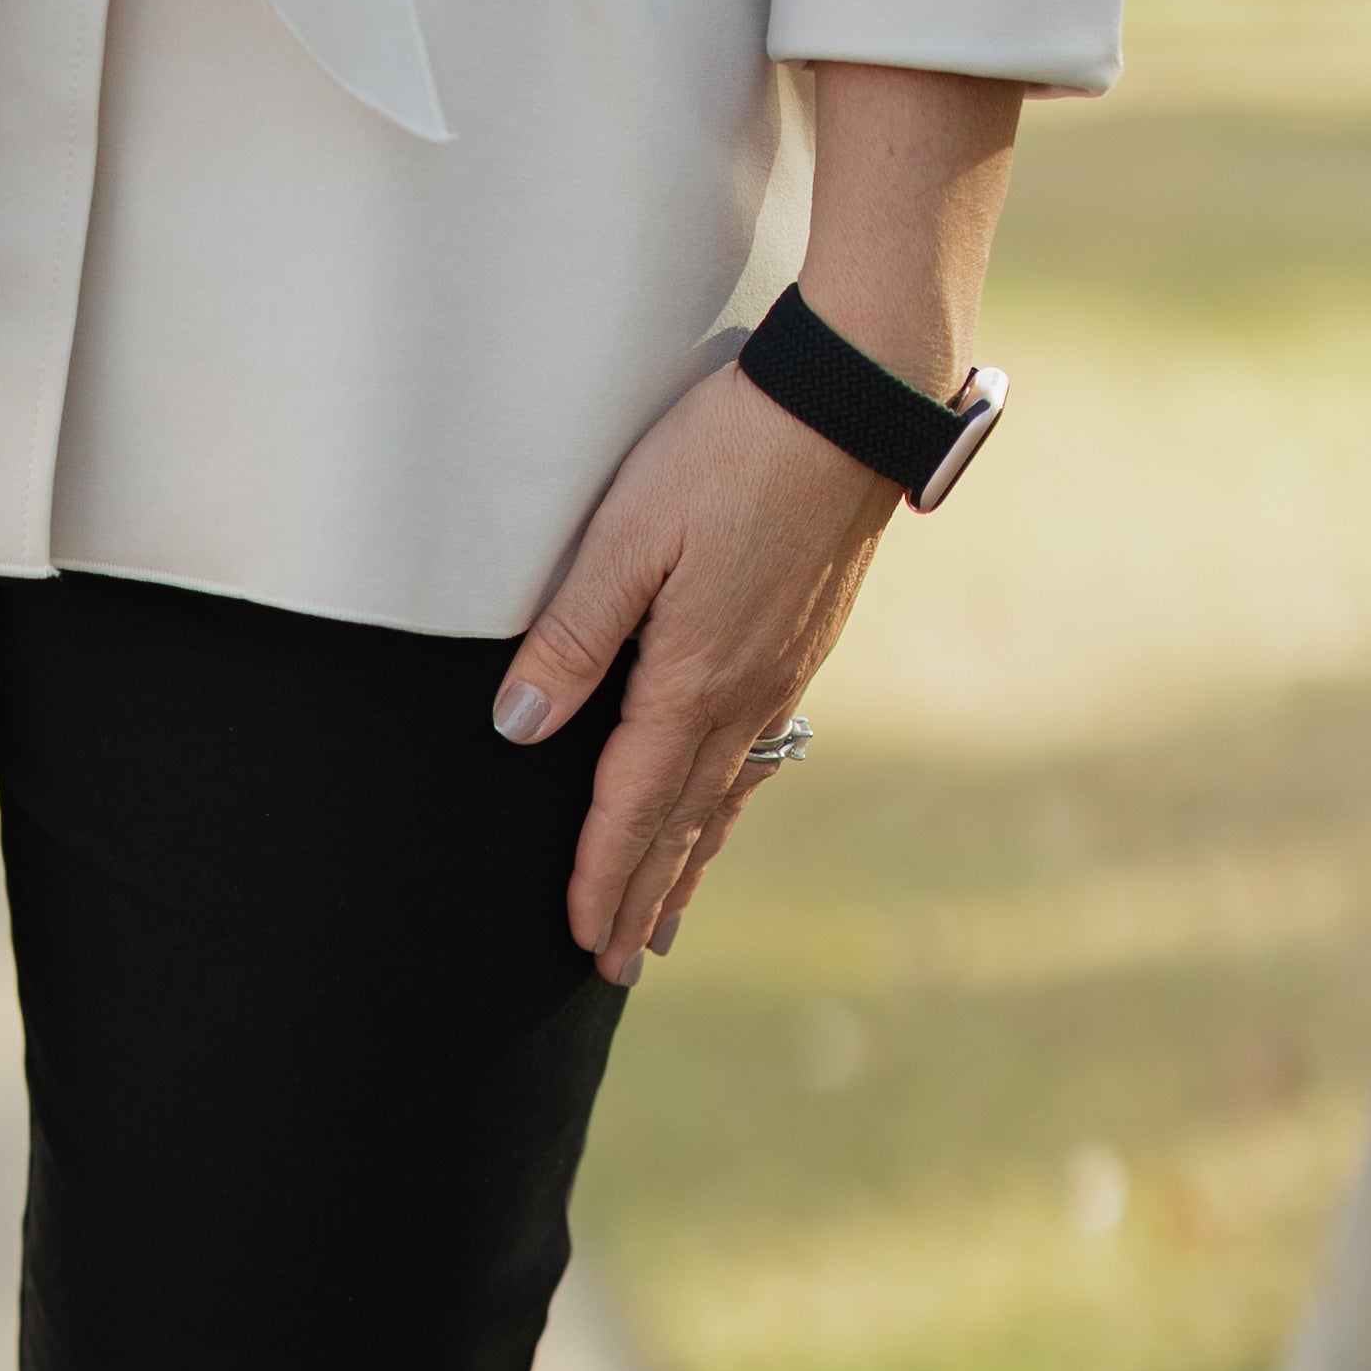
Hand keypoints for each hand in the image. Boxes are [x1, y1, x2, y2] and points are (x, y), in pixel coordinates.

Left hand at [489, 355, 893, 976]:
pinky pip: (757, 755)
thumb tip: (517, 727)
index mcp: (693, 681)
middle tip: (615, 969)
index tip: (578, 939)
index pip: (631, 806)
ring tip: (665, 924)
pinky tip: (724, 813)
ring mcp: (782, 673)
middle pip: (681, 823)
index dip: (601, 876)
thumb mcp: (626, 534)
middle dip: (644, 898)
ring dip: (689, 864)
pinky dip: (730, 806)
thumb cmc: (730, 451)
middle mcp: (744, 696)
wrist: (853, 401)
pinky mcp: (802, 642)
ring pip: (725, 797)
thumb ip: (571, 634)